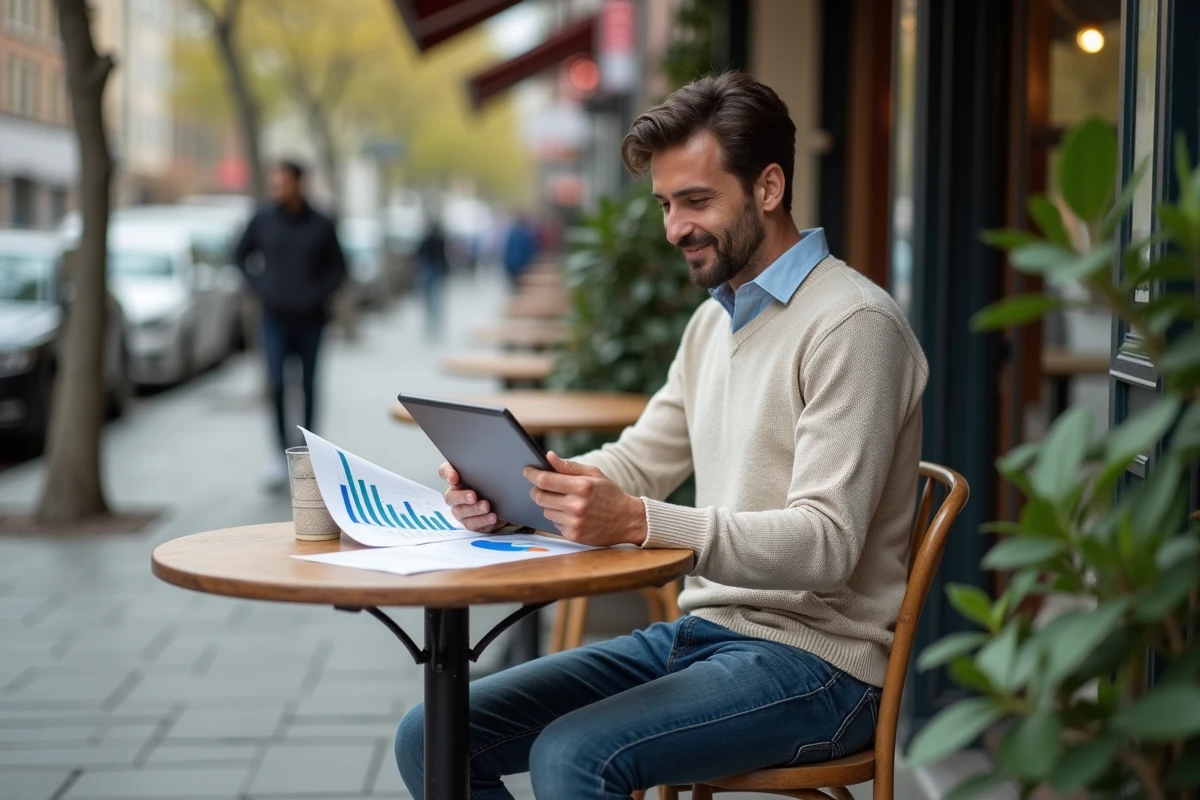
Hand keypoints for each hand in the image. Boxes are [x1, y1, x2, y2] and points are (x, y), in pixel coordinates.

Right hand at [439, 462, 505, 532]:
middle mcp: (456, 495)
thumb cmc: (493, 483)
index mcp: (457, 478)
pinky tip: (492, 518)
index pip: (445, 471)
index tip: (455, 477)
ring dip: (474, 510)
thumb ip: (485, 464)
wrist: (507, 502)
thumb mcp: (490, 471)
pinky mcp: (473, 523)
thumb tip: (492, 453)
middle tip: (473, 496)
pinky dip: (483, 522)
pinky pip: (474, 525)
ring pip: (461, 513)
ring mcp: (463, 511)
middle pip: (451, 497)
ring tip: (486, 507)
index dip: (448, 474)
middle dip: (462, 497)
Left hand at [524, 452, 646, 546]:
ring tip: (565, 502)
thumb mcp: (594, 474)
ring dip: (549, 505)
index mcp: (582, 486)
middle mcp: (577, 505)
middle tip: (542, 487)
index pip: (545, 480)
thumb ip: (569, 466)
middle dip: (537, 490)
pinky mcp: (574, 535)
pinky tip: (572, 515)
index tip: (527, 470)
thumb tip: (548, 457)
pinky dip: (559, 518)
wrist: (628, 520)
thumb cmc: (610, 494)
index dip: (532, 474)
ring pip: (546, 511)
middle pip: (540, 497)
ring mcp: (575, 522)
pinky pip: (554, 524)